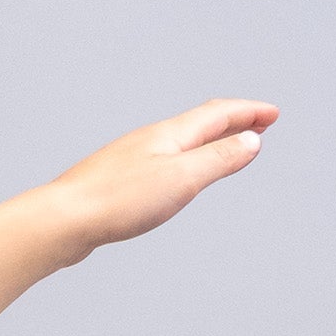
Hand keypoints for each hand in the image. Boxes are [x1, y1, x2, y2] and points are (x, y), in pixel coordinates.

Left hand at [46, 98, 277, 263]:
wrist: (61, 222)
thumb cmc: (117, 201)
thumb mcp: (182, 179)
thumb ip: (219, 160)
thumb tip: (250, 142)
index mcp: (170, 135)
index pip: (219, 114)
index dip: (250, 113)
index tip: (273, 115)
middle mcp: (148, 141)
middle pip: (199, 124)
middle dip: (233, 123)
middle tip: (257, 124)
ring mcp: (128, 161)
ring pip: (177, 143)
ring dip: (207, 142)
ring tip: (220, 148)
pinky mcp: (113, 184)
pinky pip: (157, 164)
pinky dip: (180, 163)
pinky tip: (171, 178)